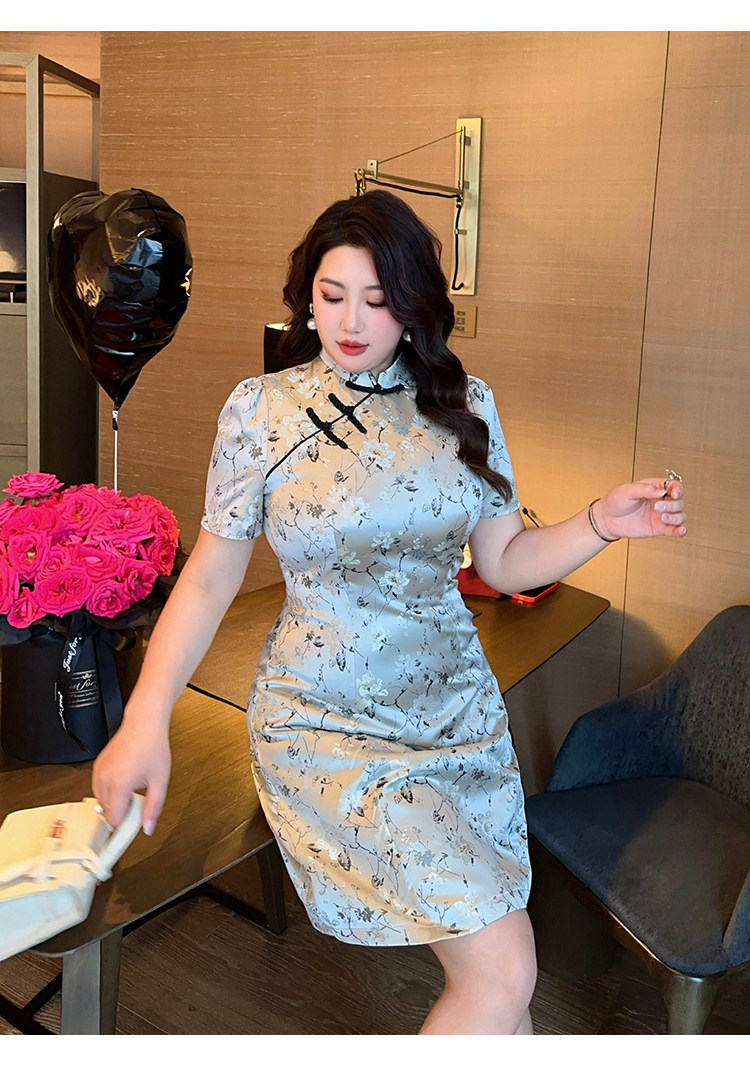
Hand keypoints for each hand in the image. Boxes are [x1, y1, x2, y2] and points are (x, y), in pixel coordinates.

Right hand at [92, 718, 170, 836]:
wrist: (144, 724)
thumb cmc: (152, 747)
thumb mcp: (160, 781)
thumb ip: (153, 808)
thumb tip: (148, 827)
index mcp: (120, 784)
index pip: (114, 820)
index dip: (125, 824)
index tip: (133, 823)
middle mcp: (105, 779)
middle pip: (106, 812)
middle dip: (121, 811)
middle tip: (137, 800)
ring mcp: (98, 772)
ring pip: (100, 801)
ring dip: (115, 801)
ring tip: (132, 787)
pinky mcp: (97, 766)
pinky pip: (98, 788)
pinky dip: (109, 790)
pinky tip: (124, 780)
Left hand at [594, 476, 686, 540]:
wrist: (606, 519)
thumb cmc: (615, 501)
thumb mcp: (627, 491)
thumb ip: (645, 489)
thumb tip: (660, 490)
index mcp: (655, 488)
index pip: (674, 486)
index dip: (678, 489)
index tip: (674, 494)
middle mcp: (661, 501)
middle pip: (679, 502)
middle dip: (672, 505)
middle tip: (657, 507)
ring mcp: (661, 515)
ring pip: (680, 515)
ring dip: (675, 517)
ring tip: (662, 518)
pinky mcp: (659, 528)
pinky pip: (675, 530)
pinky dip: (680, 531)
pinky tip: (680, 531)